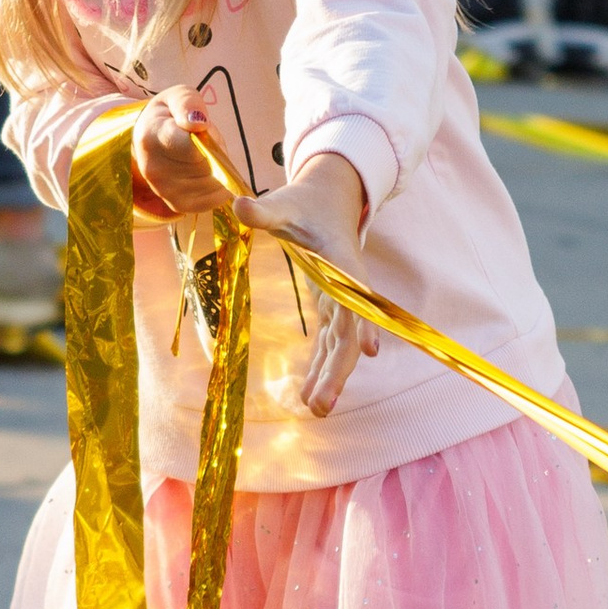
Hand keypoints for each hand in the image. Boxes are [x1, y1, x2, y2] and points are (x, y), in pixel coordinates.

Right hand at [131, 88, 235, 217]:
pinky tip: (207, 171)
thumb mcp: (178, 96)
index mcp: (151, 138)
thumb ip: (188, 103)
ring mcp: (165, 191)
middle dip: (215, 150)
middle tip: (204, 140)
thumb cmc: (169, 115)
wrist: (150, 140)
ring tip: (203, 154)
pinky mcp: (179, 205)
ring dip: (219, 167)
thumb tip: (198, 123)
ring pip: (214, 182)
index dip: (207, 137)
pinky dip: (220, 184)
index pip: (189, 146)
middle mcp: (154, 169)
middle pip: (206, 164)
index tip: (203, 128)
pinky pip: (215, 198)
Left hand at [238, 152, 374, 417]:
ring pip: (341, 346)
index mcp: (342, 264)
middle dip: (338, 371)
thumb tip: (237, 205)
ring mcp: (343, 301)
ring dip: (331, 377)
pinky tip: (309, 395)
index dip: (364, 325)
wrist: (329, 198)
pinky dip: (322, 367)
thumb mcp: (284, 204)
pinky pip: (330, 343)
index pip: (357, 299)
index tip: (369, 352)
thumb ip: (263, 210)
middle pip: (349, 336)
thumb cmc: (306, 201)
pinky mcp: (332, 306)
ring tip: (315, 410)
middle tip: (322, 405)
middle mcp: (349, 288)